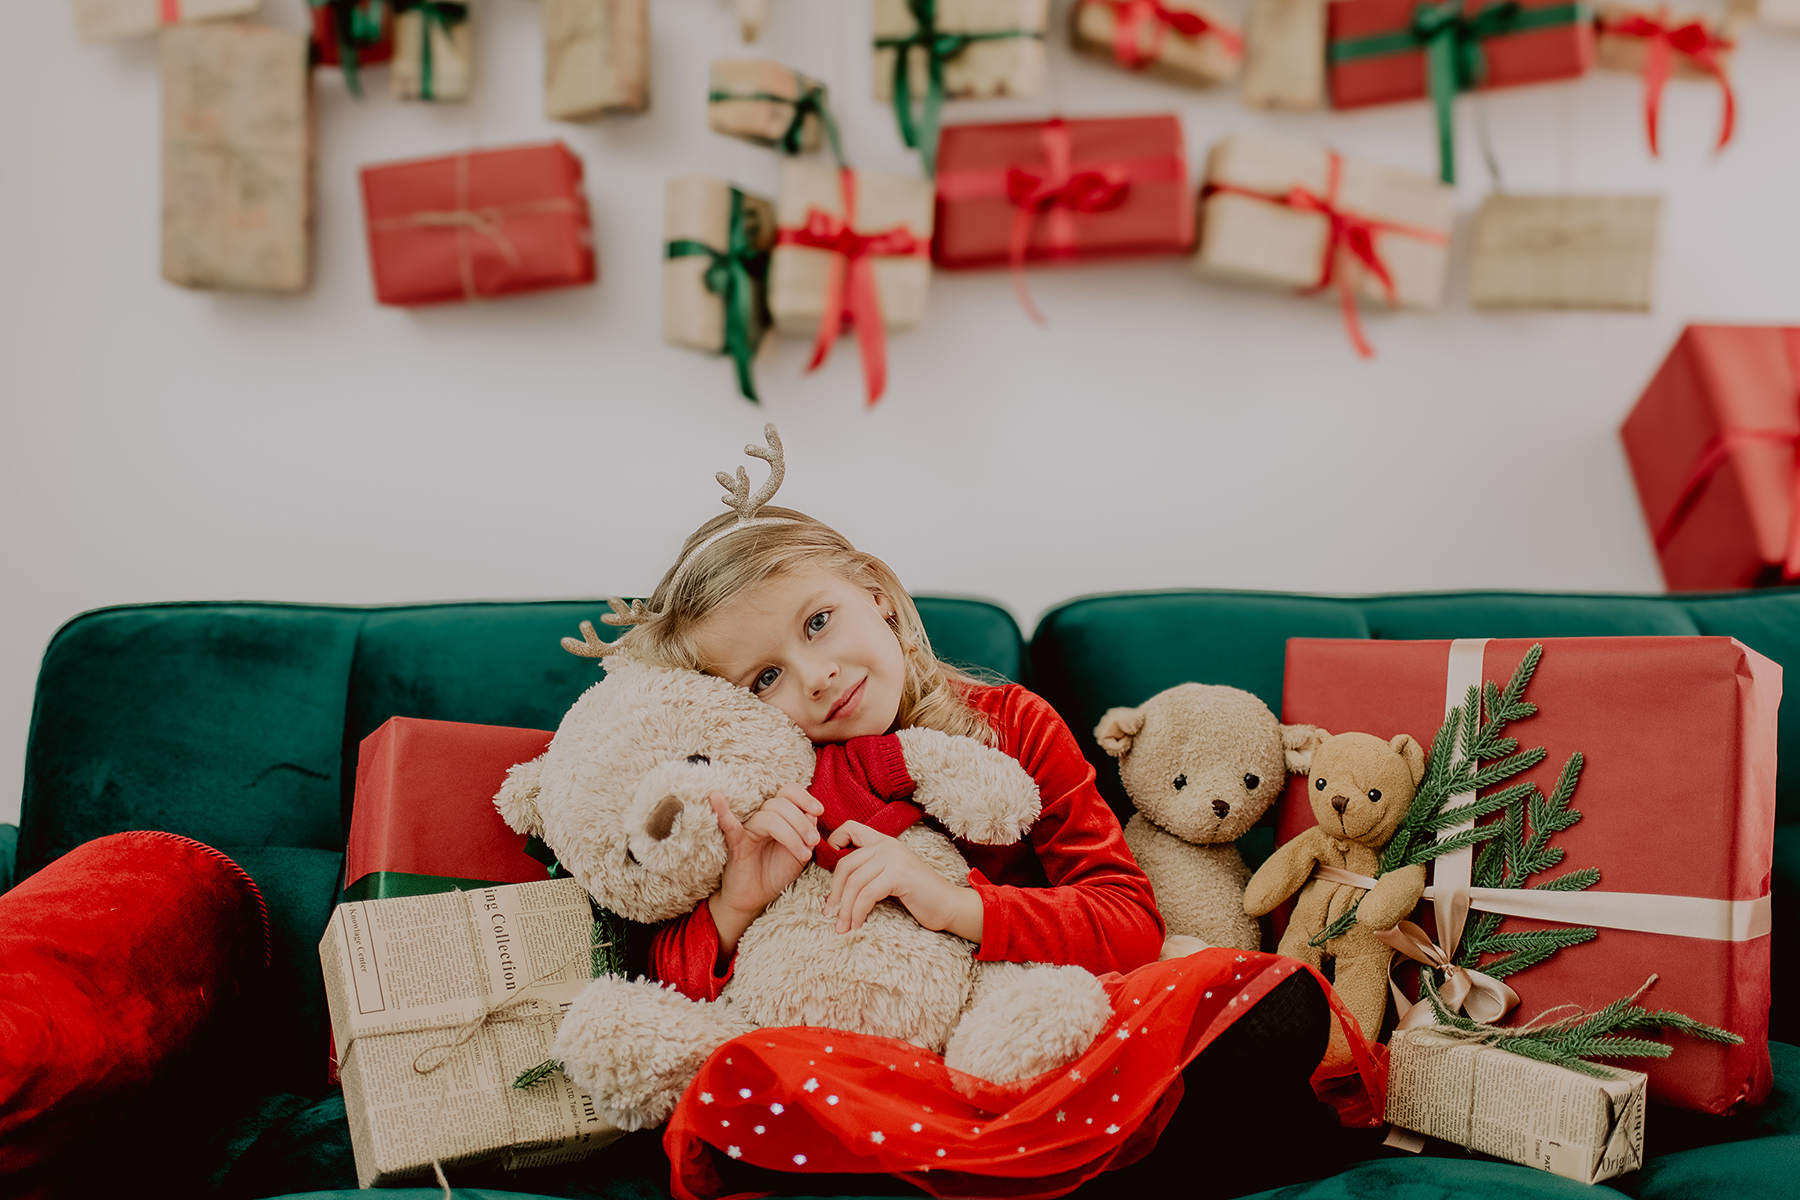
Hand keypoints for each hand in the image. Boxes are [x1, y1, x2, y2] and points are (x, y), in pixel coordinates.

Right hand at [707, 784, 822, 954]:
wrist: (756, 899)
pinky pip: (729, 825)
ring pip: (769, 818)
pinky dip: (722, 811)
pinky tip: (716, 797)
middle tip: (814, 841)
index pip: (788, 792)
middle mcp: (762, 818)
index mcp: (778, 816)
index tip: (819, 811)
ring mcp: (748, 829)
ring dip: (792, 834)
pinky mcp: (735, 843)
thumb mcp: (800, 852)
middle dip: (802, 822)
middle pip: (781, 805)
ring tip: (804, 854)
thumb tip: (813, 812)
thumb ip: (807, 831)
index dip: (804, 797)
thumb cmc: (776, 873)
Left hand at [823, 822, 983, 942]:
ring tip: (842, 927)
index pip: (850, 828)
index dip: (833, 841)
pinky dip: (858, 913)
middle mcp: (887, 845)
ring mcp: (894, 858)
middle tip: (830, 914)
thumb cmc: (919, 896)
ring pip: (854, 883)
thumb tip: (838, 884)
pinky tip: (858, 925)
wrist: (950, 906)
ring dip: (844, 909)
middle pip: (845, 864)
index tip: (827, 868)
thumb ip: (871, 870)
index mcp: (884, 842)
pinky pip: (867, 895)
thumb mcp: (891, 876)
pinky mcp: (899, 875)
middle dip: (834, 893)